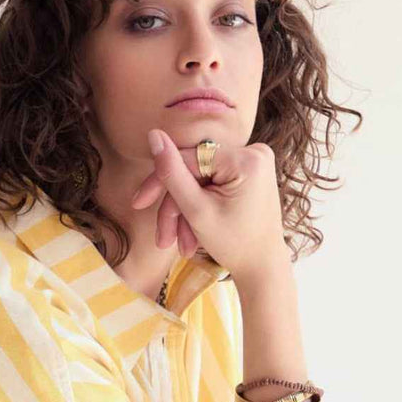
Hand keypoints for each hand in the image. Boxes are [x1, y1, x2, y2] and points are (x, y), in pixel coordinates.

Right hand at [132, 128, 290, 284]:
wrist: (263, 268)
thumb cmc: (235, 245)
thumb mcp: (197, 211)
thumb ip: (172, 173)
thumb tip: (153, 134)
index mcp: (247, 160)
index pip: (189, 158)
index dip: (160, 180)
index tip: (139, 202)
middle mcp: (255, 152)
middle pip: (195, 171)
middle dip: (177, 207)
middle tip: (164, 239)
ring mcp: (255, 162)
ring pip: (202, 179)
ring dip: (187, 211)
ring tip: (182, 246)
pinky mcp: (251, 172)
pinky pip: (215, 182)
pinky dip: (202, 205)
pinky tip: (195, 232)